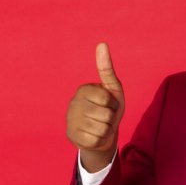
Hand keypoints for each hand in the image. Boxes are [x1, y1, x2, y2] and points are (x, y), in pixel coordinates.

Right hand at [66, 43, 125, 171]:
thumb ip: (106, 68)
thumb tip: (102, 44)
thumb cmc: (108, 107)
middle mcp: (73, 103)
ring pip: (102, 129)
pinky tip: (94, 135)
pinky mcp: (72, 136)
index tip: (109, 104)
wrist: (100, 132)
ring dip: (106, 130)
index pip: (107, 99)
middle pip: (106, 115)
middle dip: (111, 118)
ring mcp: (71, 121)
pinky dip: (101, 140)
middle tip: (105, 117)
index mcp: (83, 90)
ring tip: (100, 126)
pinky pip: (96, 140)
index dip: (114, 104)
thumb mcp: (112, 88)